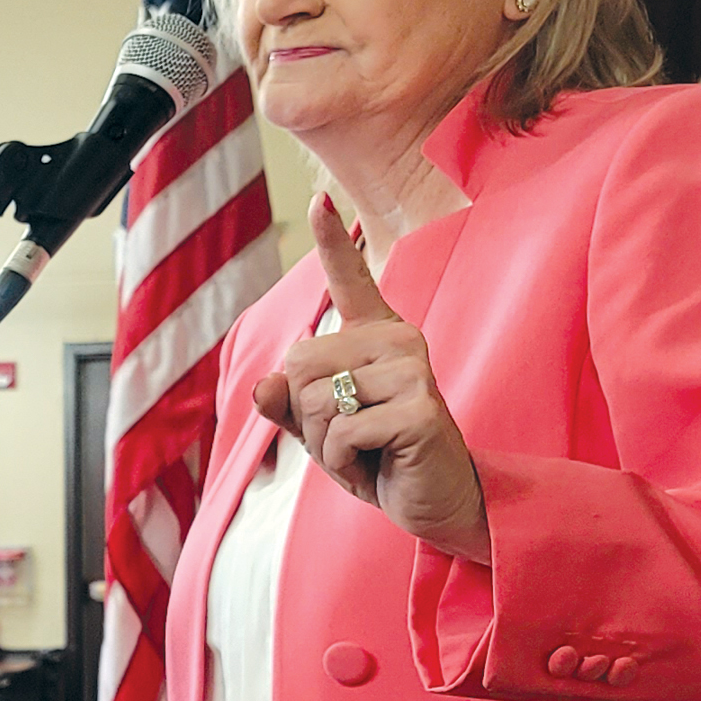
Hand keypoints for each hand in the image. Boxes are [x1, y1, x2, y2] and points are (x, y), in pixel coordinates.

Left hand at [251, 194, 490, 561]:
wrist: (438, 502)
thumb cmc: (380, 459)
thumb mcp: (325, 430)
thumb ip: (290, 406)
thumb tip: (262, 386)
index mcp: (376, 337)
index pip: (350, 282)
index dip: (331, 242)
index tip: (320, 199)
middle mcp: (399, 341)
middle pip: (299, 366)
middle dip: (309, 419)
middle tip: (352, 440)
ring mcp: (414, 371)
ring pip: (317, 402)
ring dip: (327, 447)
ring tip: (368, 454)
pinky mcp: (421, 409)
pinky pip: (341, 434)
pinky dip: (345, 466)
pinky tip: (379, 468)